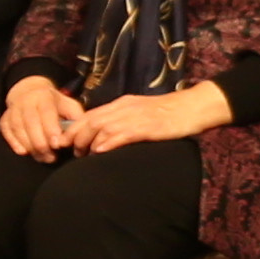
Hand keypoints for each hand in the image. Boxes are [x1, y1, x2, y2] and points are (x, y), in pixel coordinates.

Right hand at [1, 74, 85, 157]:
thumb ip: (75, 117)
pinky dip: (13, 142)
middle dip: (41, 142)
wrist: (29, 91)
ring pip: (18, 127)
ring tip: (41, 158)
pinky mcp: (4, 118)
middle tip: (51, 157)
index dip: (50, 128)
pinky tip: (23, 152)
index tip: (57, 145)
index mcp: (44, 96)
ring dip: (29, 145)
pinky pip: (6, 130)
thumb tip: (79, 133)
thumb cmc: (52, 103)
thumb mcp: (67, 104)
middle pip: (31, 122)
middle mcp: (26, 101)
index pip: (46, 112)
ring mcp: (13, 109)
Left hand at [74, 84, 231, 150]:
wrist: (194, 107)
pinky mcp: (146, 127)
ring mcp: (135, 116)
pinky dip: (107, 143)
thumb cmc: (171, 113)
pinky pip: (121, 134)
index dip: (75, 127)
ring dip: (88, 141)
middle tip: (71, 151)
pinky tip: (99, 152)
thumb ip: (125, 120)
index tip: (66, 141)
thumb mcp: (143, 112)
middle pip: (92, 120)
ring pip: (102, 126)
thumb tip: (107, 136)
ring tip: (82, 155)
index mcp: (123, 103)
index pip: (92, 114)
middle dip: (76, 136)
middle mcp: (125, 107)